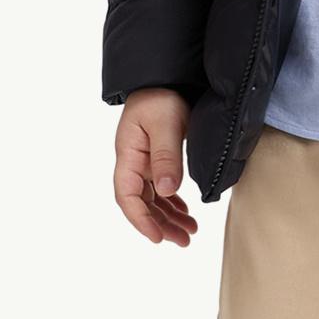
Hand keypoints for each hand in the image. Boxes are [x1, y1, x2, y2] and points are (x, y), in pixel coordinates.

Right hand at [113, 90, 200, 246]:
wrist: (166, 77)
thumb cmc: (162, 96)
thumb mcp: (166, 124)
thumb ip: (166, 157)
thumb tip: (167, 191)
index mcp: (128, 155)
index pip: (128, 196)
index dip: (141, 220)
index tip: (158, 238)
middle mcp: (133, 162)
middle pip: (142, 203)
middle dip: (160, 225)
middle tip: (184, 241)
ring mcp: (144, 161)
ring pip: (153, 198)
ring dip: (169, 216)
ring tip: (190, 232)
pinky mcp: (156, 158)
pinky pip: (161, 188)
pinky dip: (172, 202)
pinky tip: (184, 211)